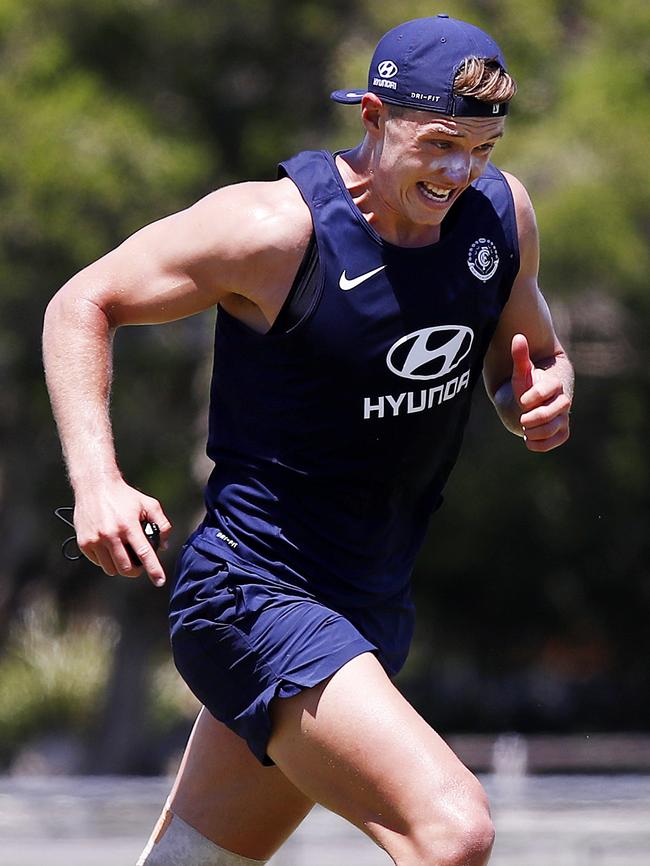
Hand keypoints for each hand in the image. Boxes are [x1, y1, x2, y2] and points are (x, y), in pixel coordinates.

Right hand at [73, 480, 171, 585]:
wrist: (95, 486)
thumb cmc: (125, 496)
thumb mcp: (149, 504)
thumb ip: (162, 524)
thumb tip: (165, 545)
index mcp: (129, 525)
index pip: (144, 553)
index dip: (153, 569)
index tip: (160, 581)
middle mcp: (111, 534)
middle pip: (126, 568)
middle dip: (136, 571)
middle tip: (139, 565)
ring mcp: (95, 539)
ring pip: (111, 569)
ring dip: (120, 567)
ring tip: (124, 555)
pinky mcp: (84, 542)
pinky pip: (98, 562)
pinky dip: (106, 561)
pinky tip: (110, 548)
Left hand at [511, 334, 570, 451]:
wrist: (530, 406)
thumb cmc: (525, 388)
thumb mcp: (520, 373)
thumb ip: (520, 357)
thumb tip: (517, 337)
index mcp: (554, 385)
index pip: (549, 390)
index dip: (533, 396)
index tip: (522, 400)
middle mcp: (562, 401)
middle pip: (554, 411)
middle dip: (534, 417)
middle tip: (522, 418)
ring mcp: (563, 417)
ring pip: (554, 427)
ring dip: (536, 431)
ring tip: (524, 429)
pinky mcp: (562, 432)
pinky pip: (558, 439)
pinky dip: (542, 443)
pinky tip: (528, 440)